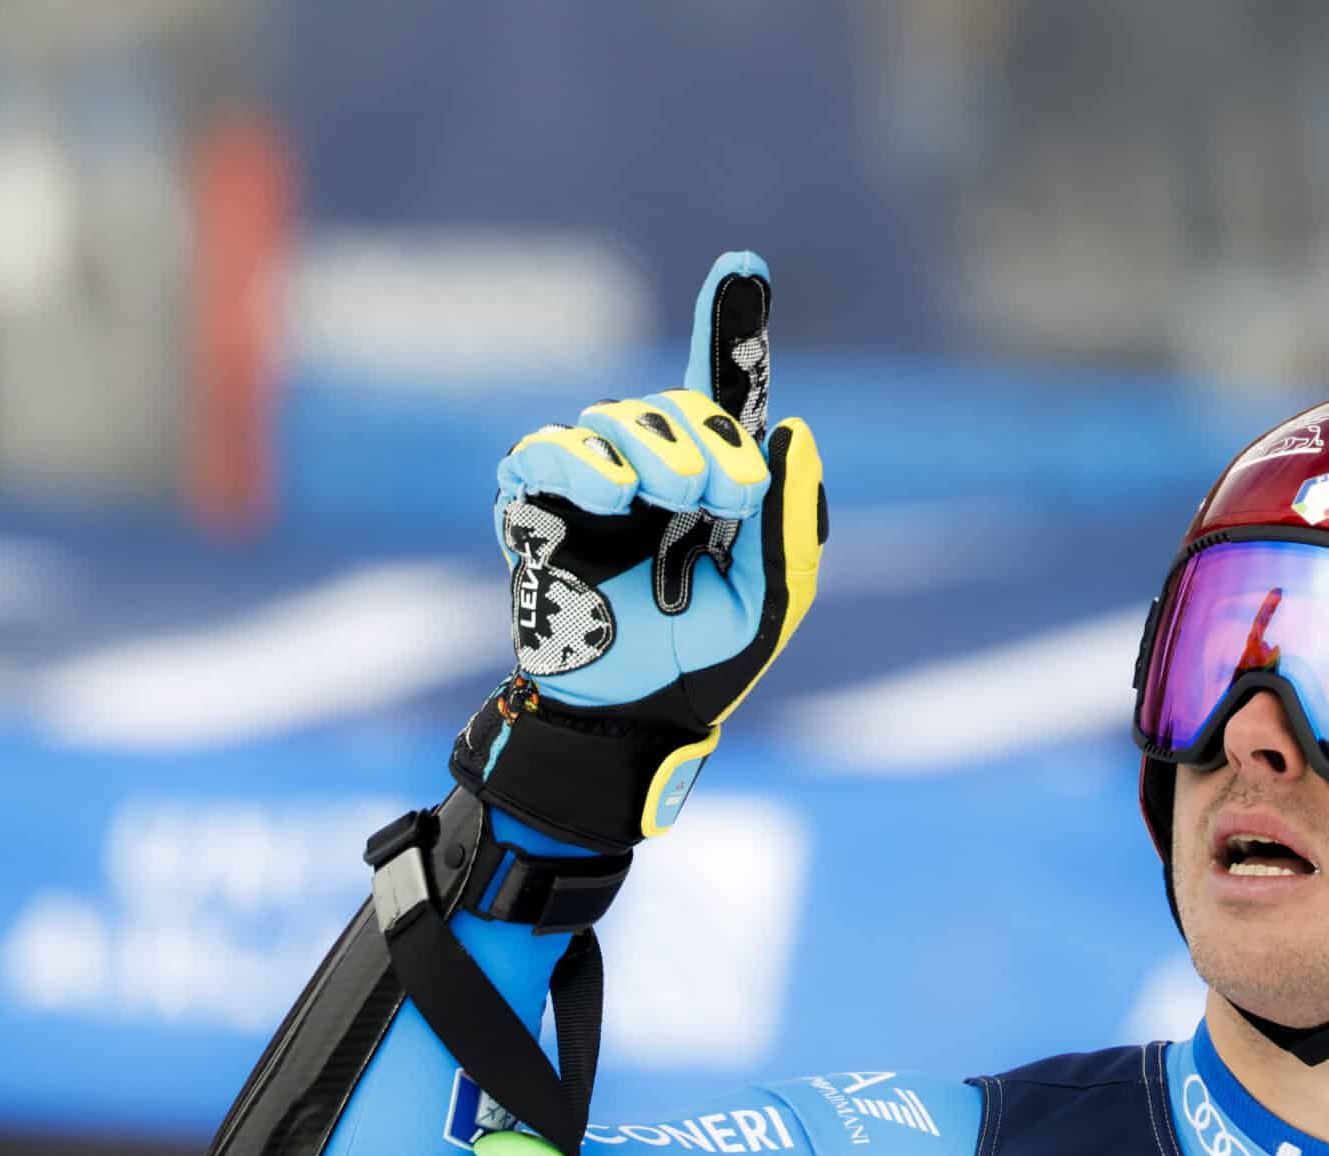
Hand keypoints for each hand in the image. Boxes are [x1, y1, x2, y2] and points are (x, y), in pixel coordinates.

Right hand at [449, 251, 826, 850]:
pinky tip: (618, 494)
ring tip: (675, 499)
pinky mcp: (535, 506)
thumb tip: (792, 429)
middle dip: (711, 437)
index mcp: (713, 483)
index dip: (732, 326)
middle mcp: (651, 470)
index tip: (744, 263)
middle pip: (678, 404)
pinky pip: (548, 450)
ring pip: (617, 417)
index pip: (724, 391)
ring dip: (657, 447)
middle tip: (729, 495)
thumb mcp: (772, 603)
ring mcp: (590, 484)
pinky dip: (583, 460)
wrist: (629, 719)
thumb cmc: (702, 664)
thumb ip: (789, 525)